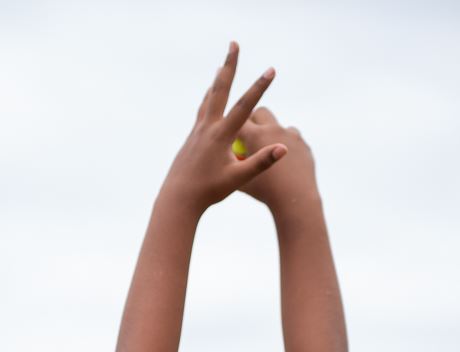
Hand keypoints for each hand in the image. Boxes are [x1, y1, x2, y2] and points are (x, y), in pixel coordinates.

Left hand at [160, 40, 286, 216]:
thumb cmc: (208, 192)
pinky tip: (208, 101)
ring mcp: (196, 132)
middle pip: (219, 89)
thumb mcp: (237, 179)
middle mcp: (206, 128)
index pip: (243, 106)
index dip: (259, 88)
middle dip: (229, 66)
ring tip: (221, 67)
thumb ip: (260, 162)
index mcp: (220, 136)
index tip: (271, 69)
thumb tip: (283, 149)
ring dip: (217, 81)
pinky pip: (201, 113)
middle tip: (234, 44)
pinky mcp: (190, 139)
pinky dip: (208, 100)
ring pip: (208, 99)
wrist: (177, 199)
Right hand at [235, 107, 318, 216]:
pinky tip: (282, 156)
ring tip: (266, 147)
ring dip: (271, 132)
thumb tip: (221, 161)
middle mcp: (273, 129)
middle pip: (260, 112)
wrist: (294, 200)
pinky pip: (291, 137)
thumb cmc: (264, 192)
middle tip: (248, 134)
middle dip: (253, 120)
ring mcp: (290, 134)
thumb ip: (232, 166)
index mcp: (255, 136)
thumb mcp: (241, 181)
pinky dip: (285, 144)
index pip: (239, 120)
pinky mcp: (302, 143)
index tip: (230, 130)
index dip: (233, 124)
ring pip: (277, 125)